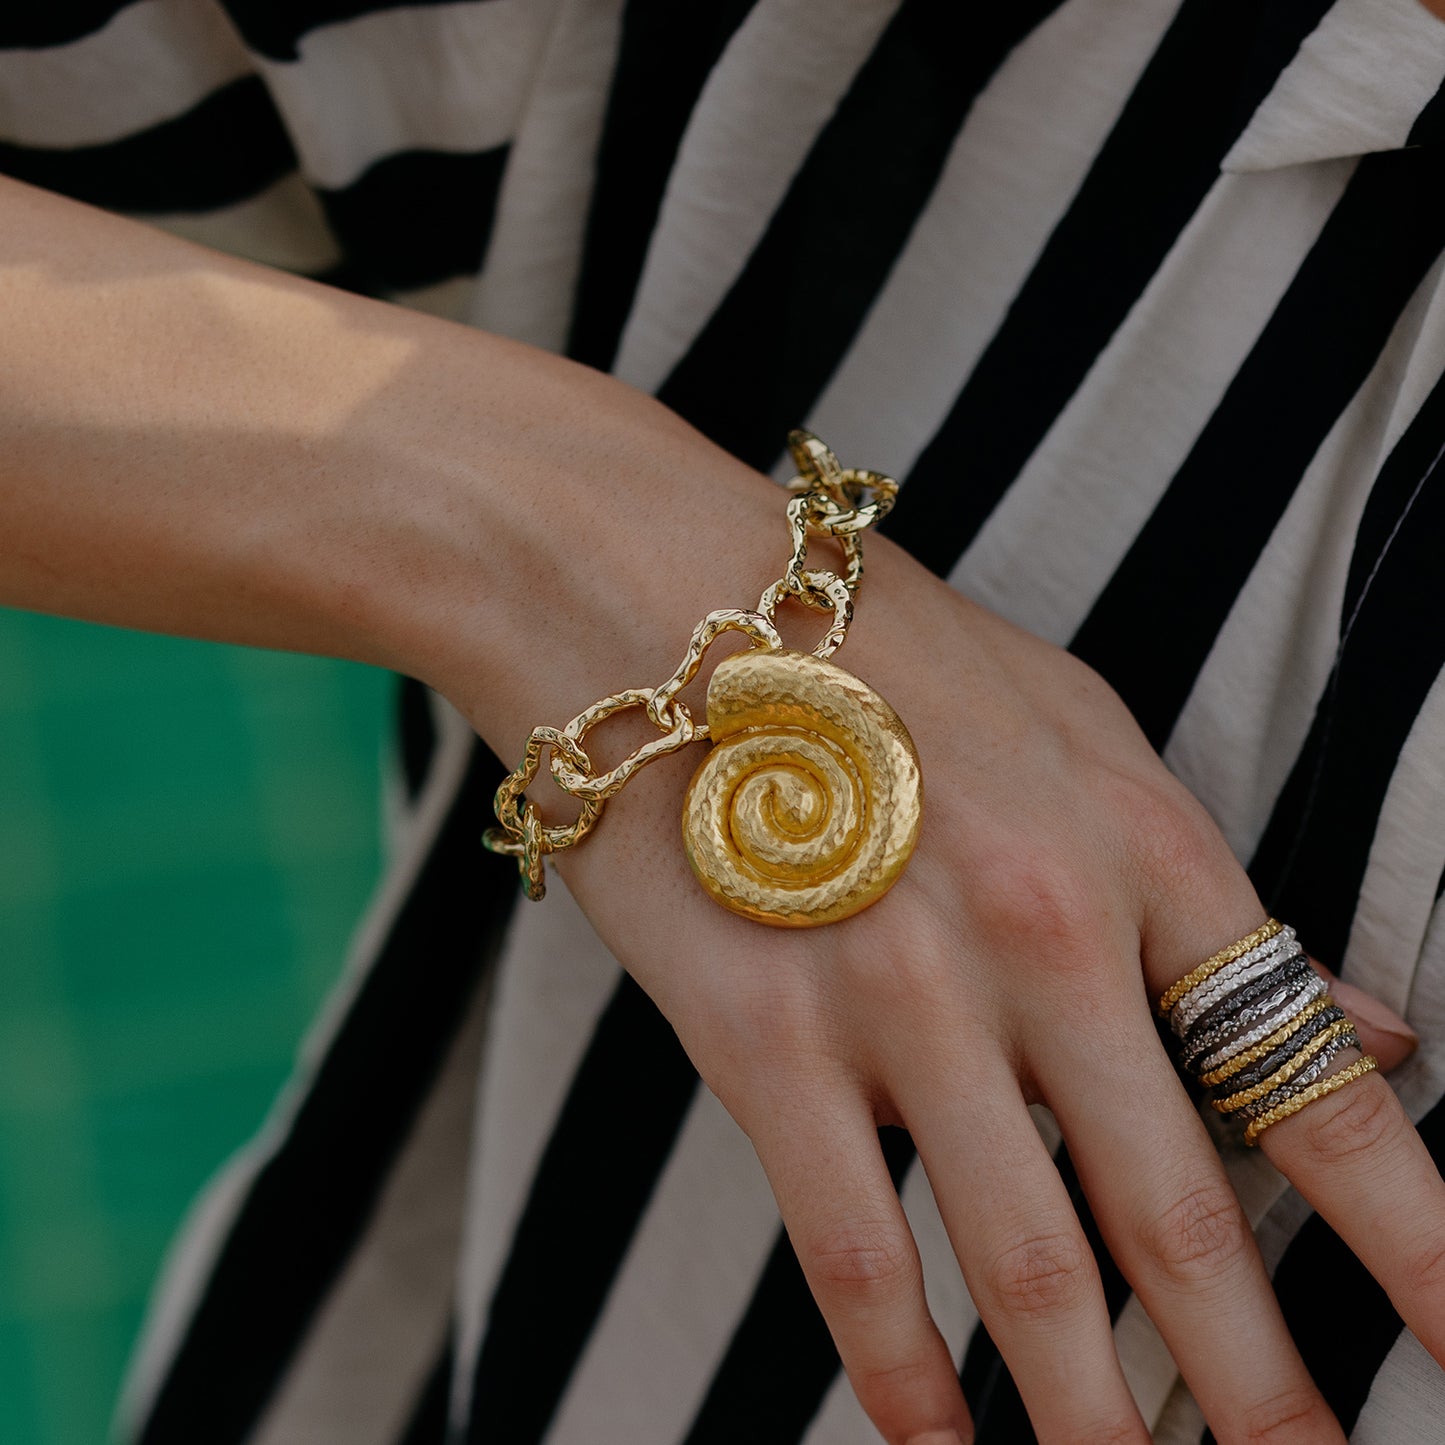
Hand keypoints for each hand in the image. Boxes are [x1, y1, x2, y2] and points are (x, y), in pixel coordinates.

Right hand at [433, 433, 1440, 1443]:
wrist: (649, 593)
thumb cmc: (865, 645)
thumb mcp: (1069, 720)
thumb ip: (1197, 882)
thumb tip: (1354, 1024)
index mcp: (1136, 844)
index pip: (1302, 1080)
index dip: (1410, 1240)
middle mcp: (1042, 936)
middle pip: (1180, 1215)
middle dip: (1262, 1383)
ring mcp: (901, 998)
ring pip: (1029, 1267)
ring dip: (1098, 1417)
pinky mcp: (763, 1042)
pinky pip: (857, 1255)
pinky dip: (905, 1380)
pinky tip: (937, 1444)